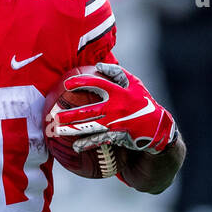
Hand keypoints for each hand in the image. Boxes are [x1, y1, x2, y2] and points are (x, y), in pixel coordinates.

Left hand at [54, 62, 177, 154]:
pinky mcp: (119, 136)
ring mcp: (118, 122)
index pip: (98, 84)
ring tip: (56, 130)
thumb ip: (118, 74)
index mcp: (121, 91)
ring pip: (91, 126)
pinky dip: (87, 143)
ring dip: (72, 129)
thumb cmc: (143, 103)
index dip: (82, 83)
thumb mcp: (135, 85)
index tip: (66, 83)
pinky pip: (100, 140)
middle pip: (89, 109)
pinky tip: (75, 146)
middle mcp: (118, 107)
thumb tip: (98, 65)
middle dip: (70, 113)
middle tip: (53, 114)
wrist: (158, 128)